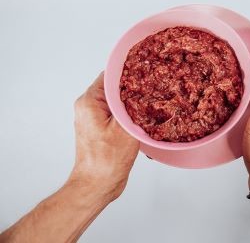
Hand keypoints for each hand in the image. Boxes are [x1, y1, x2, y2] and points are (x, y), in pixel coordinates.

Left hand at [0, 72, 140, 242]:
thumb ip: (132, 104)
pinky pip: (118, 114)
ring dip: (134, 105)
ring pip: (118, 102)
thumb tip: (143, 87)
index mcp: (90, 102)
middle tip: (154, 89)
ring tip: (150, 105)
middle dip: (134, 89)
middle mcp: (89, 107)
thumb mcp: (124, 127)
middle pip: (115, 88)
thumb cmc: (107, 160)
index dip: (129, 71)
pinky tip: (143, 121)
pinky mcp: (102, 129)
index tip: (147, 71)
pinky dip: (130, 116)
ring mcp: (95, 118)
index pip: (110, 75)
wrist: (97, 185)